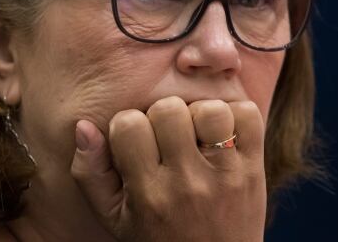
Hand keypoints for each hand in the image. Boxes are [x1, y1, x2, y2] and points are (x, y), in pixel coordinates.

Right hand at [70, 96, 265, 241]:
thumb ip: (90, 172)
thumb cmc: (156, 237)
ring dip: (199, 115)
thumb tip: (84, 127)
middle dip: (162, 117)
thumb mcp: (114, 216)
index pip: (127, 125)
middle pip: (167, 109)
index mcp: (148, 194)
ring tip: (196, 136)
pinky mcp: (254, 169)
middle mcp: (187, 184)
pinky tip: (222, 135)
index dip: (127, 126)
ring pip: (209, 109)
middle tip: (166, 140)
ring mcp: (225, 175)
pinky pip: (247, 115)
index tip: (135, 145)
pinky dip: (235, 116)